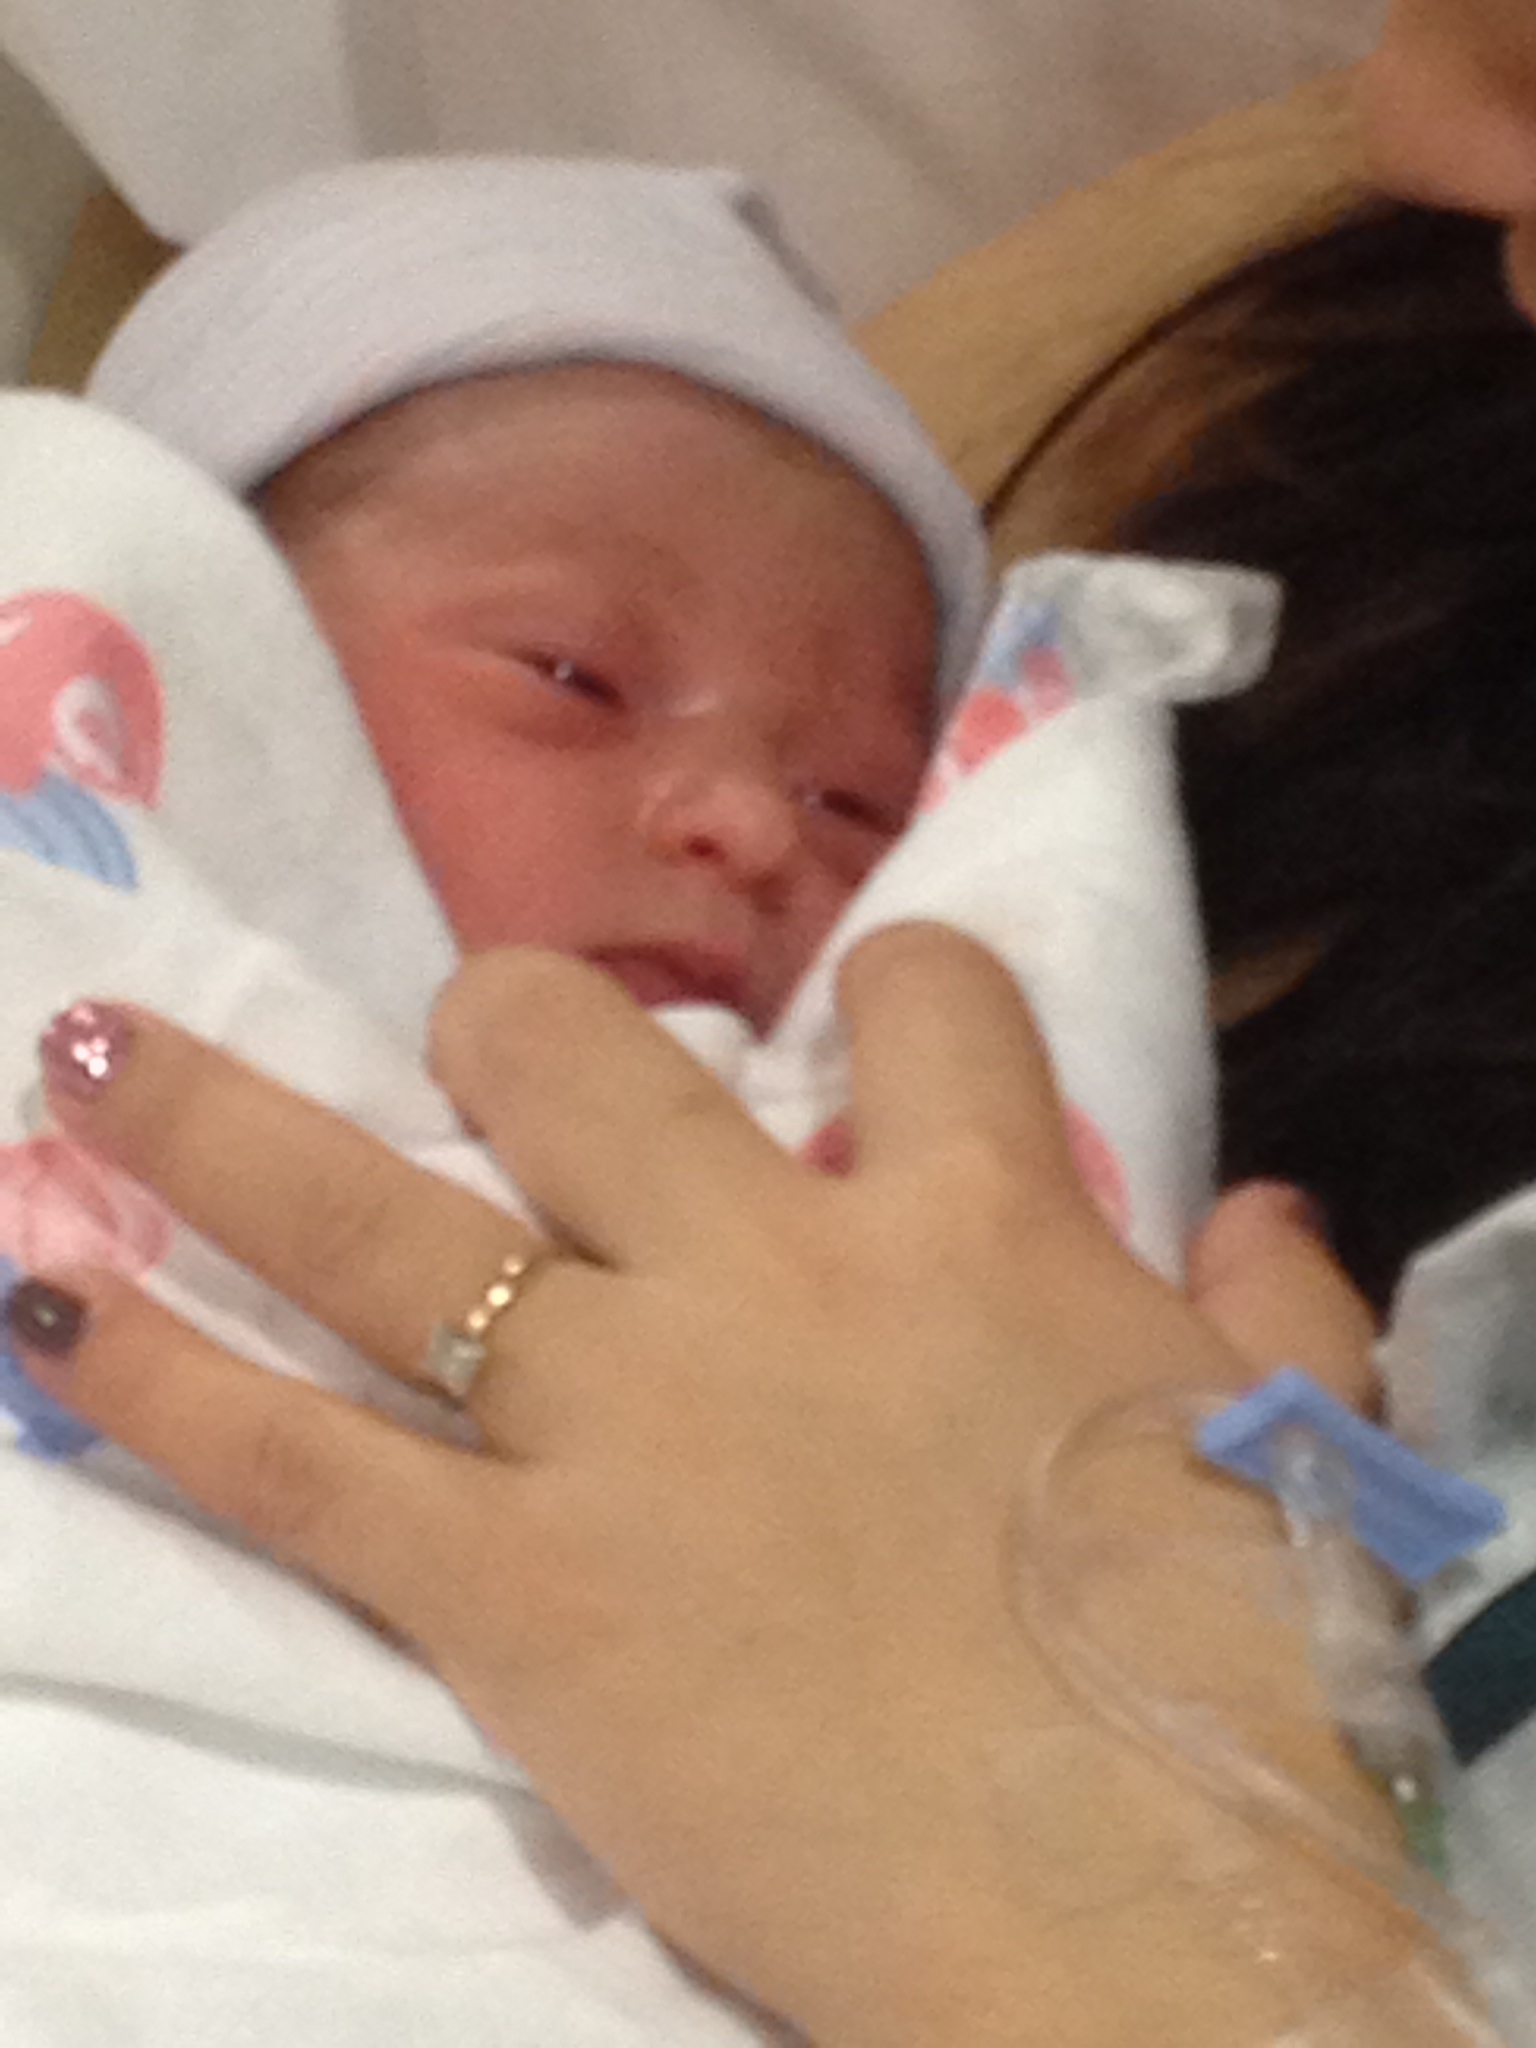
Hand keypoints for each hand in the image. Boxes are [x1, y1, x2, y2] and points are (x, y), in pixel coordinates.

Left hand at [10, 928, 1395, 2045]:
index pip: (921, 997)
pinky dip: (155, 1381)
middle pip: (578, 1048)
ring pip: (376, 1215)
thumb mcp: (1283, 1459)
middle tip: (488, 1055)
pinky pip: (294, 1459)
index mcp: (974, 1223)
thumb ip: (1274, 1308)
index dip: (894, 999)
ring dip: (215, 1125)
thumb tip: (1262, 1203)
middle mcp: (766, 1273)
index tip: (872, 1040)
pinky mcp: (515, 1586)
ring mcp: (621, 1417)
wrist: (1136, 1919)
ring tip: (87, 1059)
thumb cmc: (1233, 1680)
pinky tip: (49, 1307)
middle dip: (519, 1025)